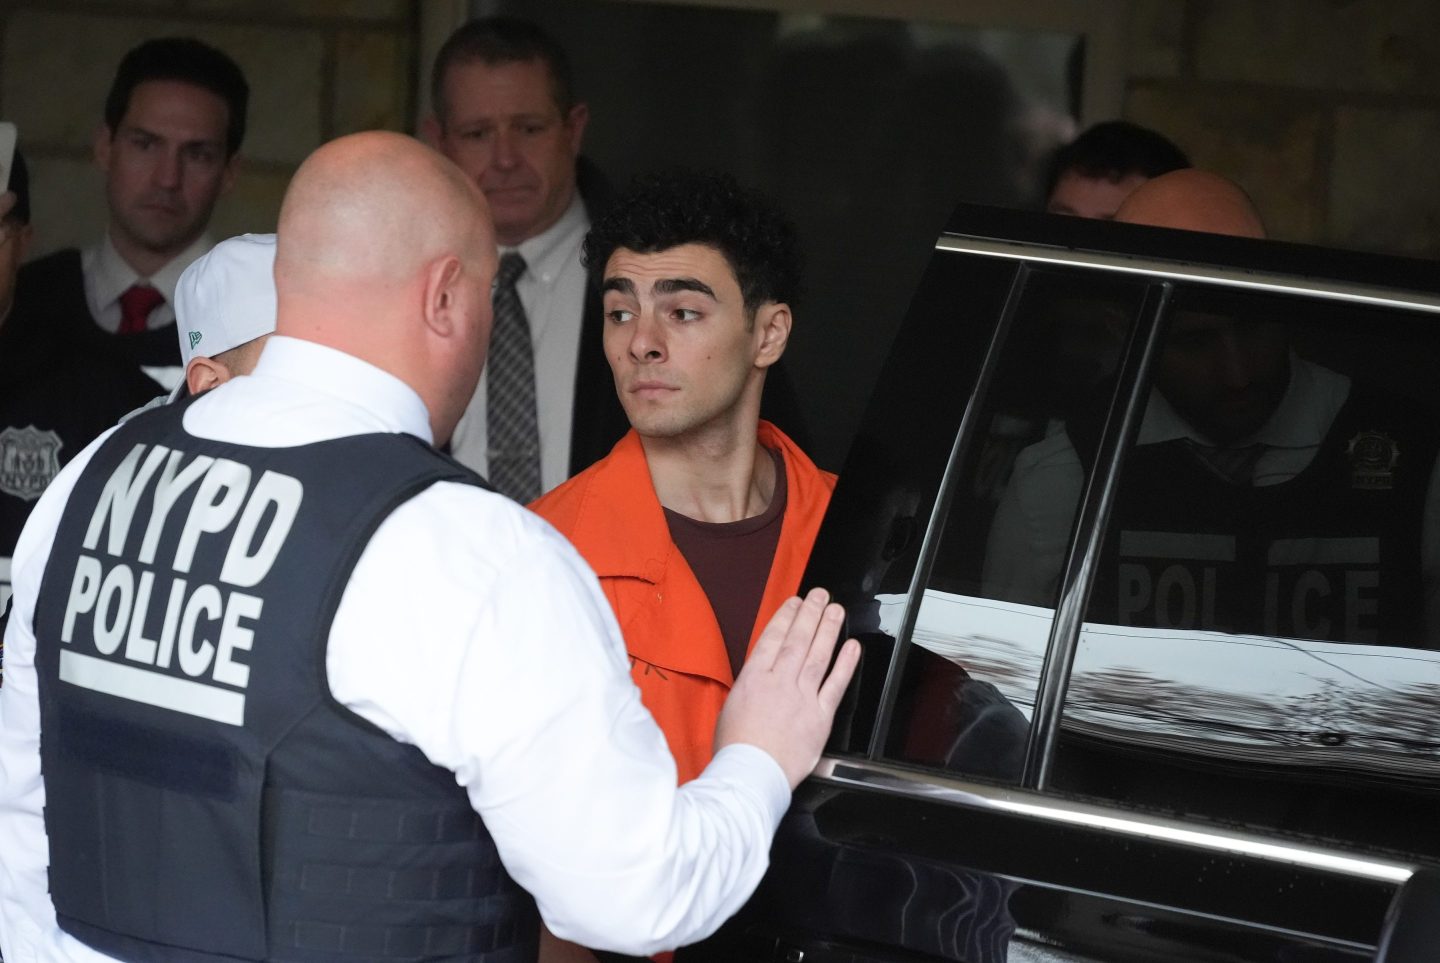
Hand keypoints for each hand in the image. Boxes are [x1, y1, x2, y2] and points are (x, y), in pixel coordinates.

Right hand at [715, 587, 860, 788]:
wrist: (751, 774)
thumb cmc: (737, 749)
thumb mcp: (730, 708)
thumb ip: (749, 687)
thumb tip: (759, 677)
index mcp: (754, 679)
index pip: (773, 638)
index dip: (786, 617)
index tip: (794, 602)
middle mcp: (779, 682)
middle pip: (798, 640)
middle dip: (810, 613)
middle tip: (820, 595)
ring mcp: (801, 698)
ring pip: (819, 656)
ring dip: (829, 630)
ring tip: (836, 611)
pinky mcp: (820, 717)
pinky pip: (835, 685)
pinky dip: (845, 664)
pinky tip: (852, 648)